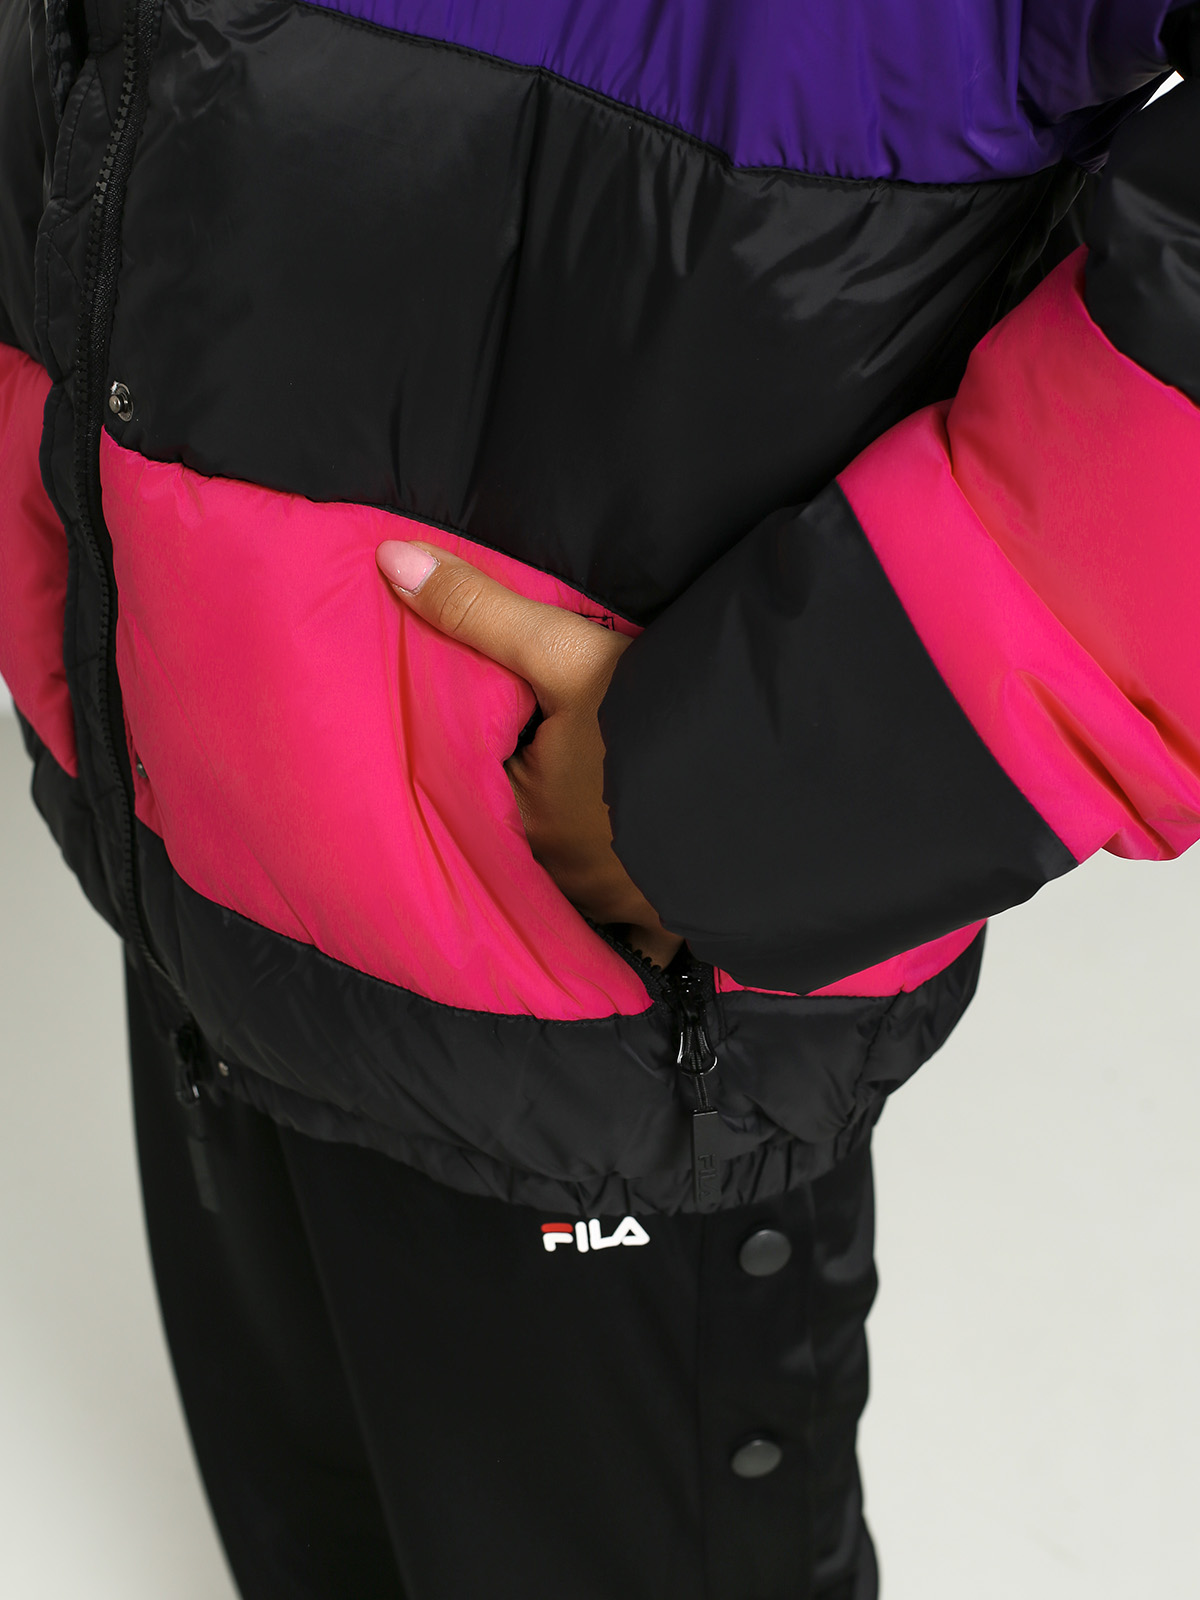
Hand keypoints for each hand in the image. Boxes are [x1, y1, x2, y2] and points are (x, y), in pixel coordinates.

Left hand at [376, 539, 682, 969]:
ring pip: (579, 875)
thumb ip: (482, 611)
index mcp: (525, 813)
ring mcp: (615, 904)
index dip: (493, 758)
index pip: (485, 785)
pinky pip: (633, 925)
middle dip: (538, 810)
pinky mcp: (668, 922)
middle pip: (533, 833)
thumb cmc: (656, 721)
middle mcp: (559, 871)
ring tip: (598, 815)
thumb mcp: (565, 652)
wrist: (774, 789)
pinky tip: (645, 873)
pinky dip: (631, 899)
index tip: (504, 736)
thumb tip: (388, 559)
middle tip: (559, 772)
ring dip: (584, 851)